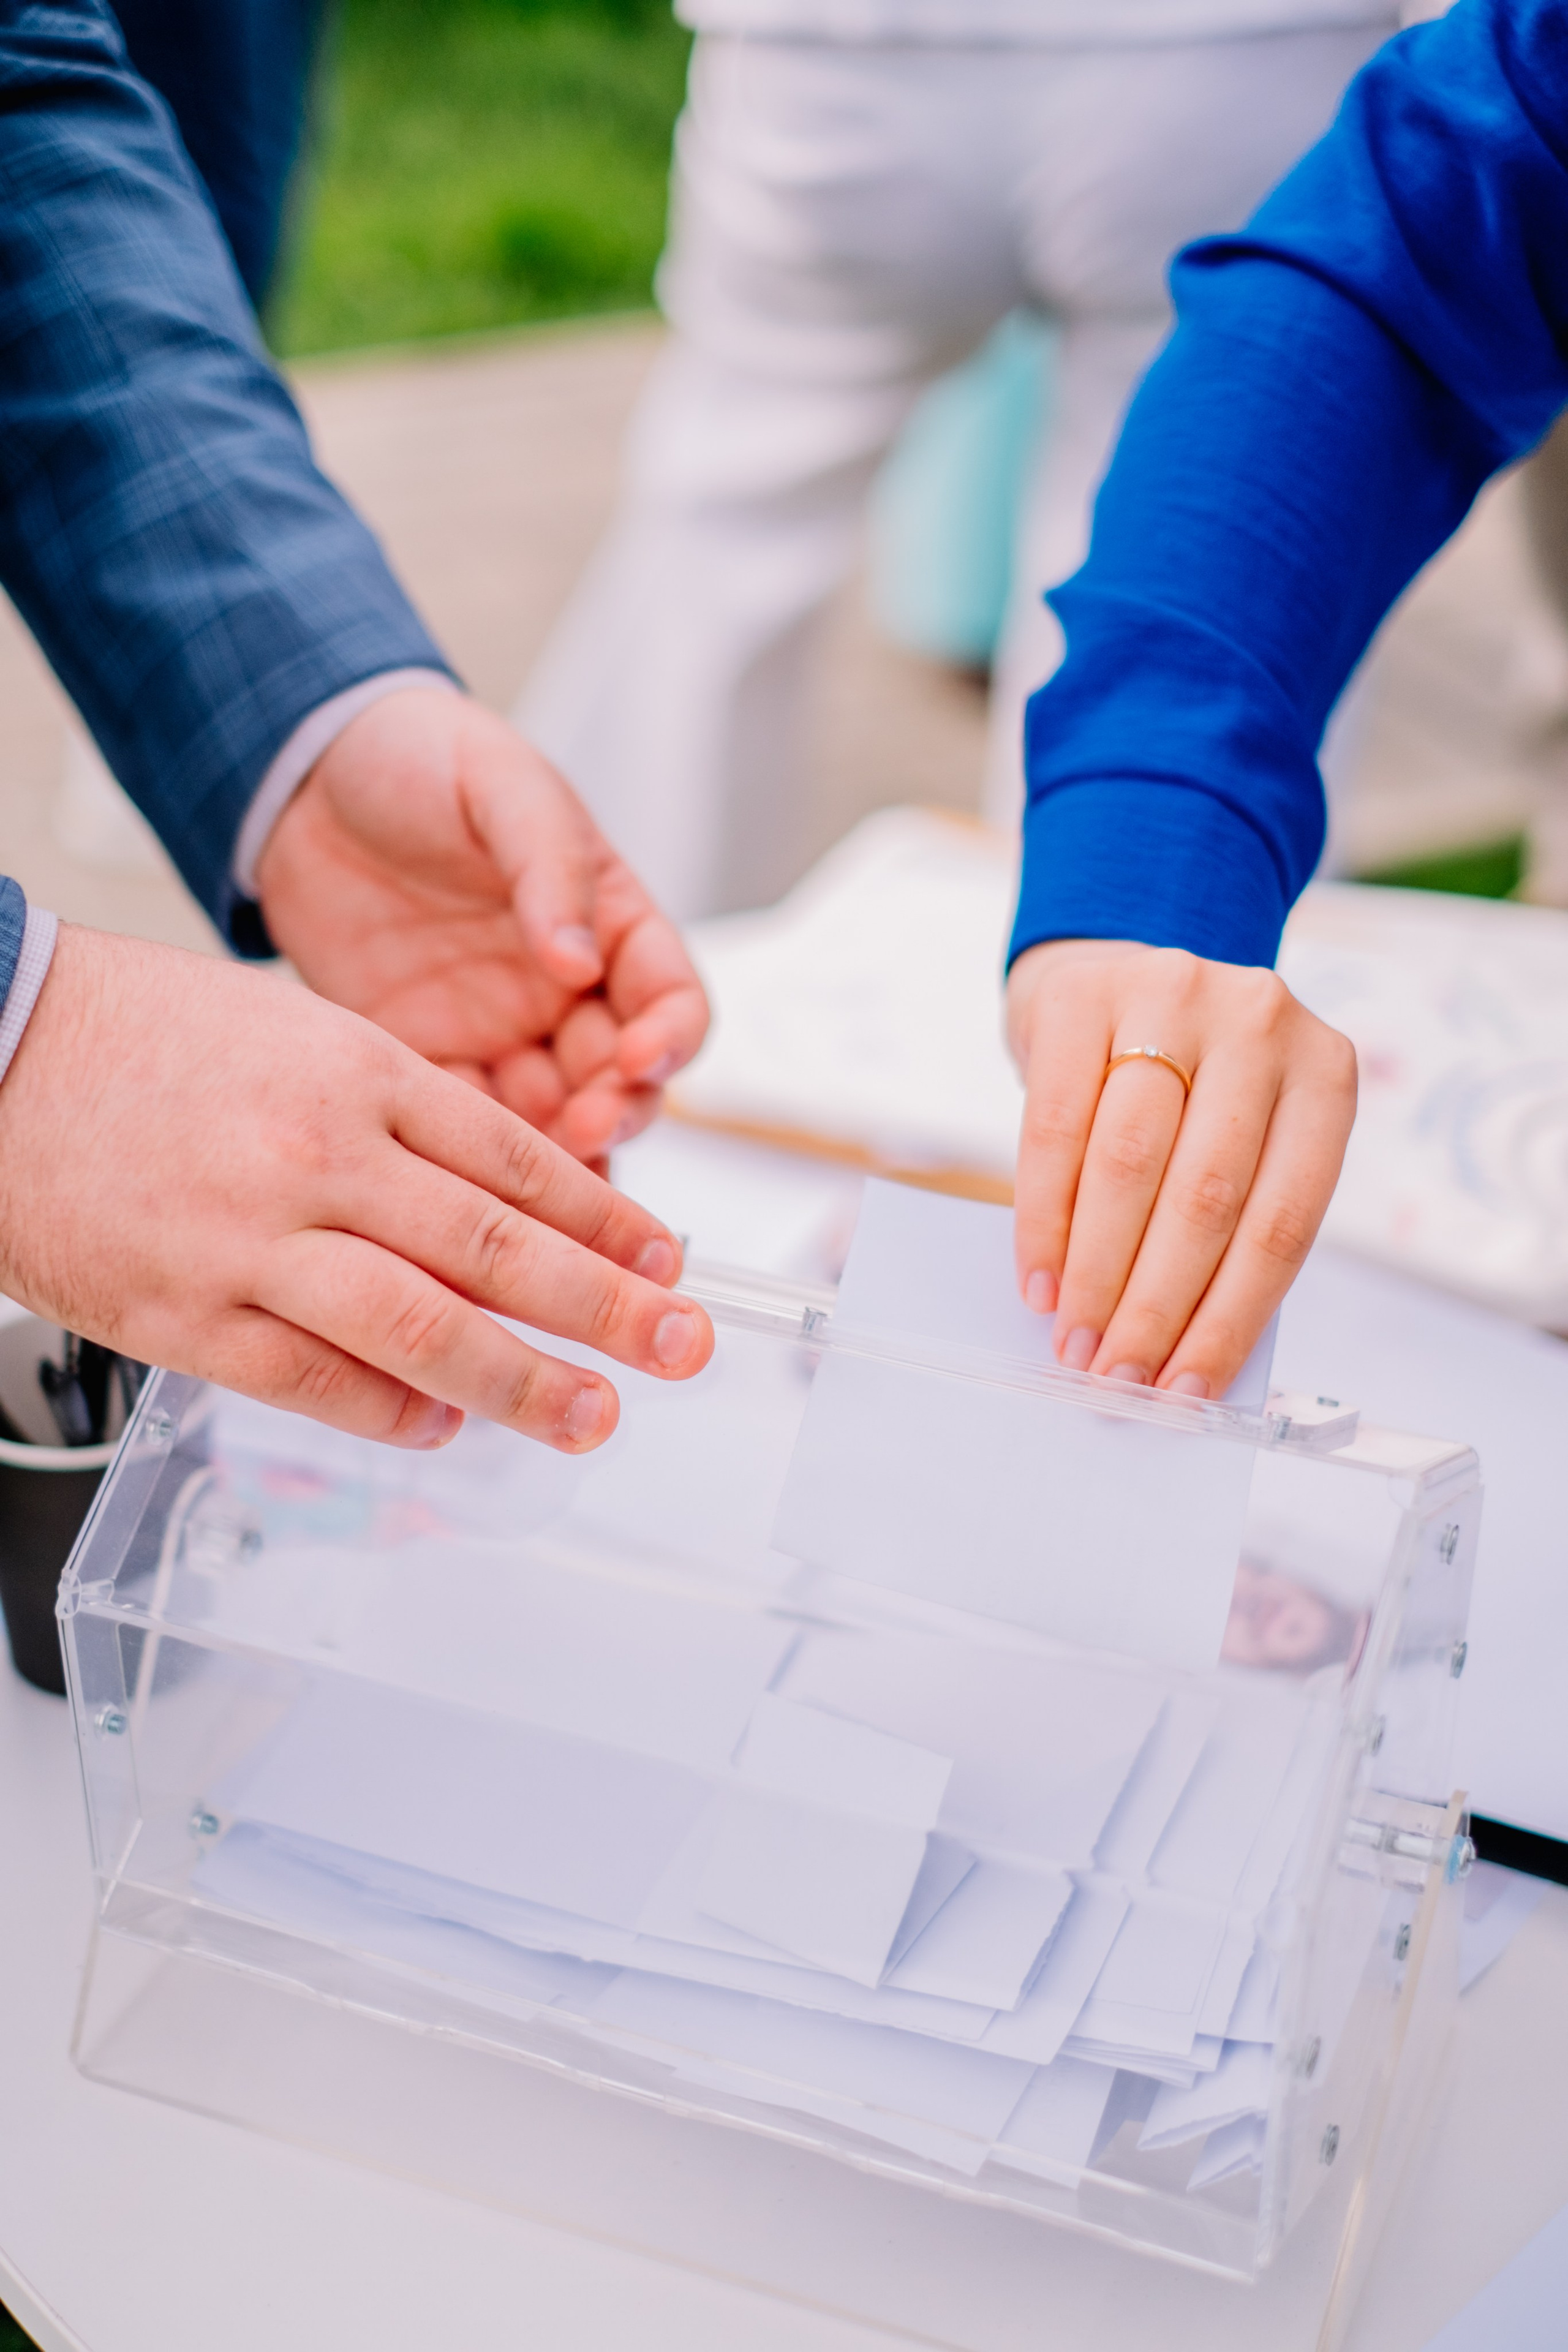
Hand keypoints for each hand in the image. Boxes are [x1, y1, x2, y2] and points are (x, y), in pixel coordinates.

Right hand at [0, 926, 712, 1449]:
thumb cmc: (147, 1037)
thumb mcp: (298, 1032)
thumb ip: (400, 1113)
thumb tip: (505, 1201)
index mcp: (358, 1073)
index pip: (520, 1161)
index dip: (609, 1219)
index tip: (670, 1259)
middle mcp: (320, 1157)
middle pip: (499, 1249)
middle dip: (612, 1306)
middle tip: (687, 1345)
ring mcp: (253, 1243)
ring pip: (424, 1328)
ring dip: (525, 1382)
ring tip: (595, 1415)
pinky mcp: (186, 1317)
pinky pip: (316, 1381)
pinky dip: (395, 1412)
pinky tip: (446, 1426)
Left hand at [254, 688, 708, 1162]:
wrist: (303, 775)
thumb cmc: (421, 758)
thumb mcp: (500, 788)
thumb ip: (548, 869)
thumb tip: (577, 961)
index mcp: (606, 920)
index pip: (671, 998)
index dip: (672, 1038)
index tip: (642, 1058)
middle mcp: (566, 988)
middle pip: (621, 1076)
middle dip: (618, 1109)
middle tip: (589, 1126)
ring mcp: (499, 1029)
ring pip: (553, 1116)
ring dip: (557, 1151)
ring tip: (537, 1175)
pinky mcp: (428, 1054)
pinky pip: (465, 1121)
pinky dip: (477, 1157)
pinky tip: (469, 1172)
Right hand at [1006, 939, 1356, 1398]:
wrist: (1116, 980)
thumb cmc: (1189, 1092)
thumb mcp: (1240, 1138)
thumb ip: (1230, 1224)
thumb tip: (1182, 1357)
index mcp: (1325, 1075)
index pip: (1283, 1221)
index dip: (1231, 1317)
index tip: (1185, 1391)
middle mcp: (1260, 1021)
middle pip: (1205, 1195)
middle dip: (1154, 1305)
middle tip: (1115, 1377)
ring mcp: (1172, 993)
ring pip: (1129, 1162)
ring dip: (1096, 1272)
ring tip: (1073, 1342)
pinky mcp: (1085, 994)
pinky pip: (1055, 1126)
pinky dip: (1044, 1218)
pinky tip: (1039, 1278)